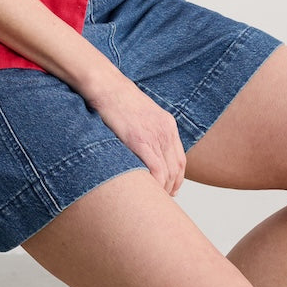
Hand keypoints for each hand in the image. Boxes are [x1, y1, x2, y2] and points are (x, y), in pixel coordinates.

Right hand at [87, 74, 185, 195]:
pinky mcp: (140, 140)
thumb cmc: (117, 100)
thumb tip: (146, 151)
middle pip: (177, 168)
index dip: (177, 178)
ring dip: (164, 189)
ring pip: (169, 172)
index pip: (180, 159)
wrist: (106, 86)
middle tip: (162, 199)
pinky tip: (149, 191)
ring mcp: (154, 135)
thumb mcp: (142, 114)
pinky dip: (156, 184)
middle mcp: (166, 130)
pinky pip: (156, 169)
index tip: (170, 189)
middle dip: (172, 187)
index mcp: (167, 124)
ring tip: (154, 199)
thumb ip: (149, 131)